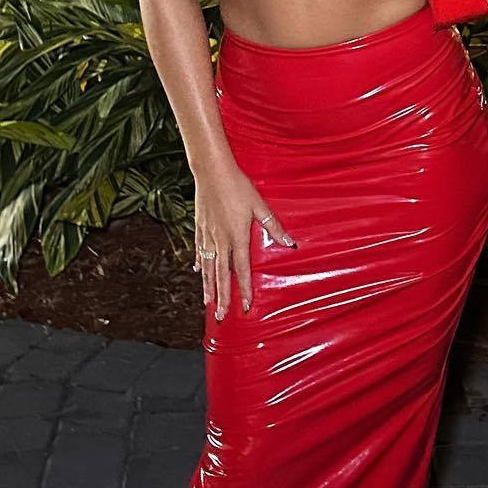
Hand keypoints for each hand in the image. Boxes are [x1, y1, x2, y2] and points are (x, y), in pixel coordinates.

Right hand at [192, 160, 296, 318]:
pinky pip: (199, 249)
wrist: (211, 171)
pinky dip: (200, 261)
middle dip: (222, 297)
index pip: (242, 270)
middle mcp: (221, 240)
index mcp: (237, 237)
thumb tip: (289, 242)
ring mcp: (208, 234)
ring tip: (208, 302)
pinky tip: (198, 270)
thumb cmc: (237, 186)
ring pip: (208, 266)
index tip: (246, 307)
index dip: (245, 290)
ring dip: (208, 285)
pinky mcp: (200, 226)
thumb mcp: (259, 205)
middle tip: (221, 316)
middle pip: (222, 275)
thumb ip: (273, 225)